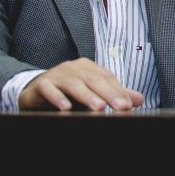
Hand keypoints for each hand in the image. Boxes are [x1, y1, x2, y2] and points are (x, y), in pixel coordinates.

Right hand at [18, 58, 144, 110]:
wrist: (36, 89)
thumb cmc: (68, 91)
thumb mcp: (92, 92)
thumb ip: (114, 95)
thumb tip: (138, 100)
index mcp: (88, 67)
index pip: (107, 78)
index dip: (119, 91)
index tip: (129, 105)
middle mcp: (73, 68)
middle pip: (94, 80)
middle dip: (109, 94)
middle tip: (121, 107)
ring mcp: (57, 75)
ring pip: (74, 84)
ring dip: (87, 96)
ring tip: (99, 108)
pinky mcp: (41, 84)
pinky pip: (49, 89)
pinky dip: (57, 98)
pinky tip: (66, 108)